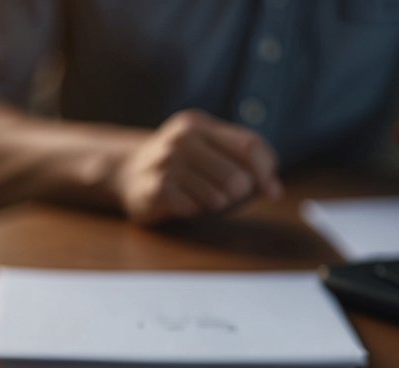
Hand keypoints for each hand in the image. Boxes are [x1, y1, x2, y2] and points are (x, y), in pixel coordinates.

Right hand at [115, 109, 282, 225]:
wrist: (124, 172)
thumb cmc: (178, 165)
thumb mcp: (206, 150)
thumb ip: (241, 162)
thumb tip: (274, 190)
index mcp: (198, 124)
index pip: (249, 145)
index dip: (266, 171)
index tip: (271, 191)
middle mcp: (181, 138)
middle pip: (237, 176)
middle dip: (241, 195)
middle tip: (229, 198)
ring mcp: (166, 163)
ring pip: (218, 197)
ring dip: (217, 206)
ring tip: (203, 199)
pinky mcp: (155, 190)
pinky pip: (194, 209)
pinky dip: (195, 212)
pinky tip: (184, 203)